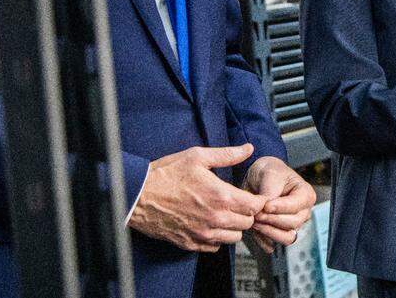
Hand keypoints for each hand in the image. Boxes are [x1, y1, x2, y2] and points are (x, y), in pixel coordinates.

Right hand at [128, 144, 267, 251]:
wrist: (137, 196)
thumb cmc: (165, 174)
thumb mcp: (198, 156)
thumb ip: (227, 154)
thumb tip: (248, 148)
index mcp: (221, 196)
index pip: (255, 206)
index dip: (258, 200)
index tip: (253, 196)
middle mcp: (215, 218)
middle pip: (247, 223)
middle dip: (247, 213)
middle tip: (238, 203)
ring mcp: (203, 233)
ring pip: (234, 237)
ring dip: (233, 226)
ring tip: (224, 213)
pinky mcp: (191, 243)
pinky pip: (215, 246)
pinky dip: (217, 237)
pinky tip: (210, 223)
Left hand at [242, 156, 316, 252]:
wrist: (260, 178)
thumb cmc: (270, 173)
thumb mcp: (271, 175)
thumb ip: (270, 192)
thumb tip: (265, 209)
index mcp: (306, 195)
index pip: (296, 207)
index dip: (280, 208)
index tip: (266, 205)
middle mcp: (303, 212)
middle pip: (292, 224)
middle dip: (272, 219)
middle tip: (256, 213)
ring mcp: (292, 224)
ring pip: (286, 237)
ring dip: (268, 231)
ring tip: (254, 221)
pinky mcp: (279, 233)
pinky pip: (274, 243)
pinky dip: (263, 240)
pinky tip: (254, 231)